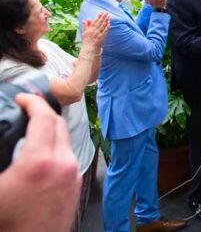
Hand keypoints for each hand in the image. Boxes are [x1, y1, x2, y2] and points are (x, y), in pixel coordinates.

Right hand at [0, 94, 80, 231]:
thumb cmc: (10, 223)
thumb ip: (2, 153)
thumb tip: (2, 140)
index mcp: (40, 162)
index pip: (43, 117)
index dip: (32, 102)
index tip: (23, 98)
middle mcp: (63, 165)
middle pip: (59, 124)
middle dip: (43, 112)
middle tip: (27, 109)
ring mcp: (72, 175)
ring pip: (66, 140)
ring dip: (50, 130)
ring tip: (32, 130)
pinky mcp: (76, 185)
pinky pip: (69, 156)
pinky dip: (56, 147)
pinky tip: (41, 153)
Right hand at [81, 12, 109, 50]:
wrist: (90, 48)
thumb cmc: (86, 40)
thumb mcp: (84, 32)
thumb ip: (85, 26)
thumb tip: (86, 20)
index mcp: (90, 29)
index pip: (95, 21)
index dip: (98, 16)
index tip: (101, 12)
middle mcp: (95, 31)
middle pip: (100, 22)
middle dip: (103, 17)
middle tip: (106, 12)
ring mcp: (99, 34)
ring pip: (103, 25)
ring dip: (106, 20)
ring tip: (108, 16)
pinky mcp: (102, 37)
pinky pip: (105, 31)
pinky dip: (107, 26)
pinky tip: (109, 23)